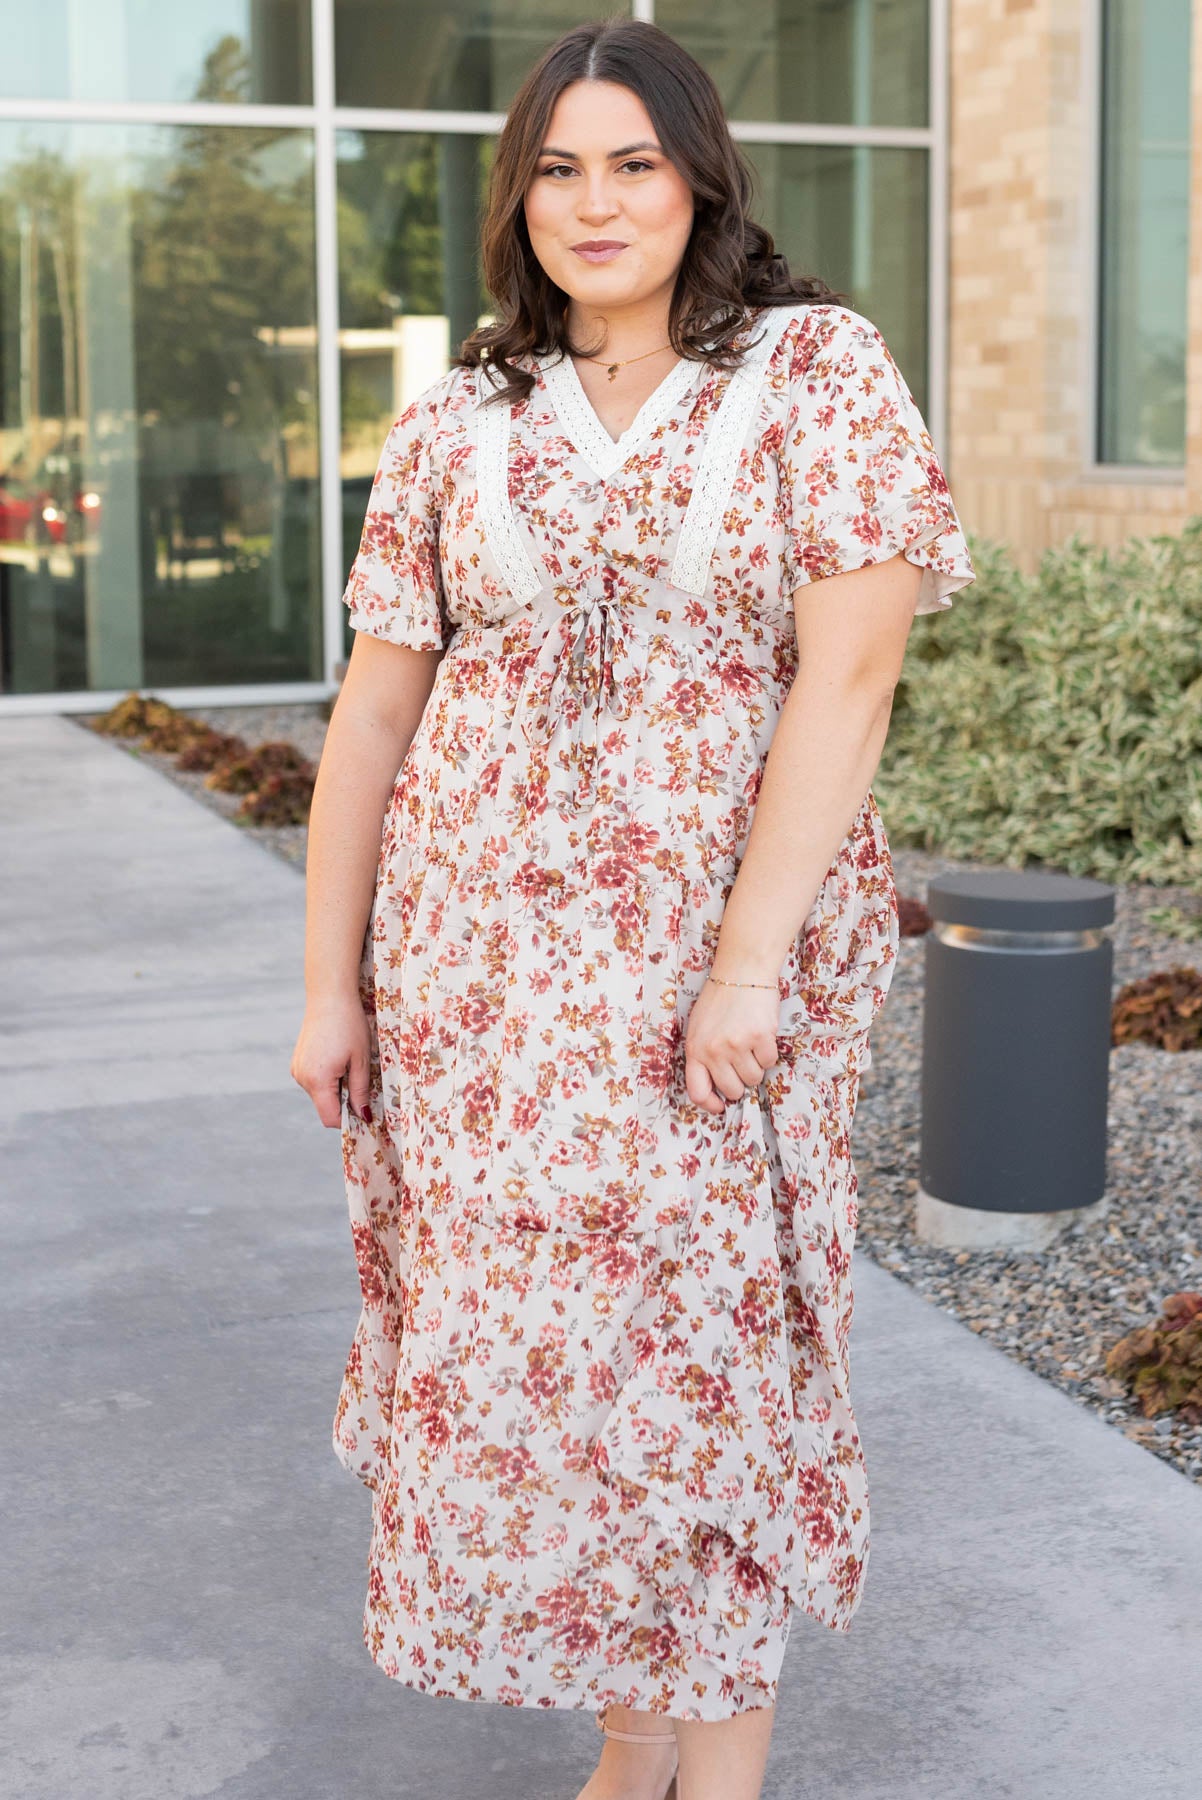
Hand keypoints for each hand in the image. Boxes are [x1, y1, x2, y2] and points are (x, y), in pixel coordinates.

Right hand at [290, 994, 371, 1128]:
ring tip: (346, 1062)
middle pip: (325, 1106)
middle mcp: (302, 1078)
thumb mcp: (361, 1060)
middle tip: (358, 1076)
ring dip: (335, 1087)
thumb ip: (360, 1091)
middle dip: (343, 1101)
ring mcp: (297, 1069)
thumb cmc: (349, 1025)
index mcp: (317, 1080)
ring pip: (319, 1094)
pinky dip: (327, 1077)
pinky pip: (314, 1080)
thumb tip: (362, 1116)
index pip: (330, 1118)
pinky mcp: (297, 1061)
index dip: (348, 1120)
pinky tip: (336, 1057)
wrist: (329, 997)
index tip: (364, 1112)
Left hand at [682, 978, 780, 1115]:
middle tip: (742, 1063)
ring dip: (756, 1066)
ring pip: (754, 1078)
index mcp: (695, 1049)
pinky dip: (768, 1052)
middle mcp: (714, 1050)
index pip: (698, 1092)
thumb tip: (715, 1088)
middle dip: (740, 1081)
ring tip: (750, 1044)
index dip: (710, 1104)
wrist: (741, 971)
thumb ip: (703, 1056)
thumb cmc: (719, 999)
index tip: (720, 1105)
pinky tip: (761, 1035)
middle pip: (733, 1089)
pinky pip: (770, 1062)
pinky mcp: (760, 1037)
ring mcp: (737, 1045)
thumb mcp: (699, 1028)